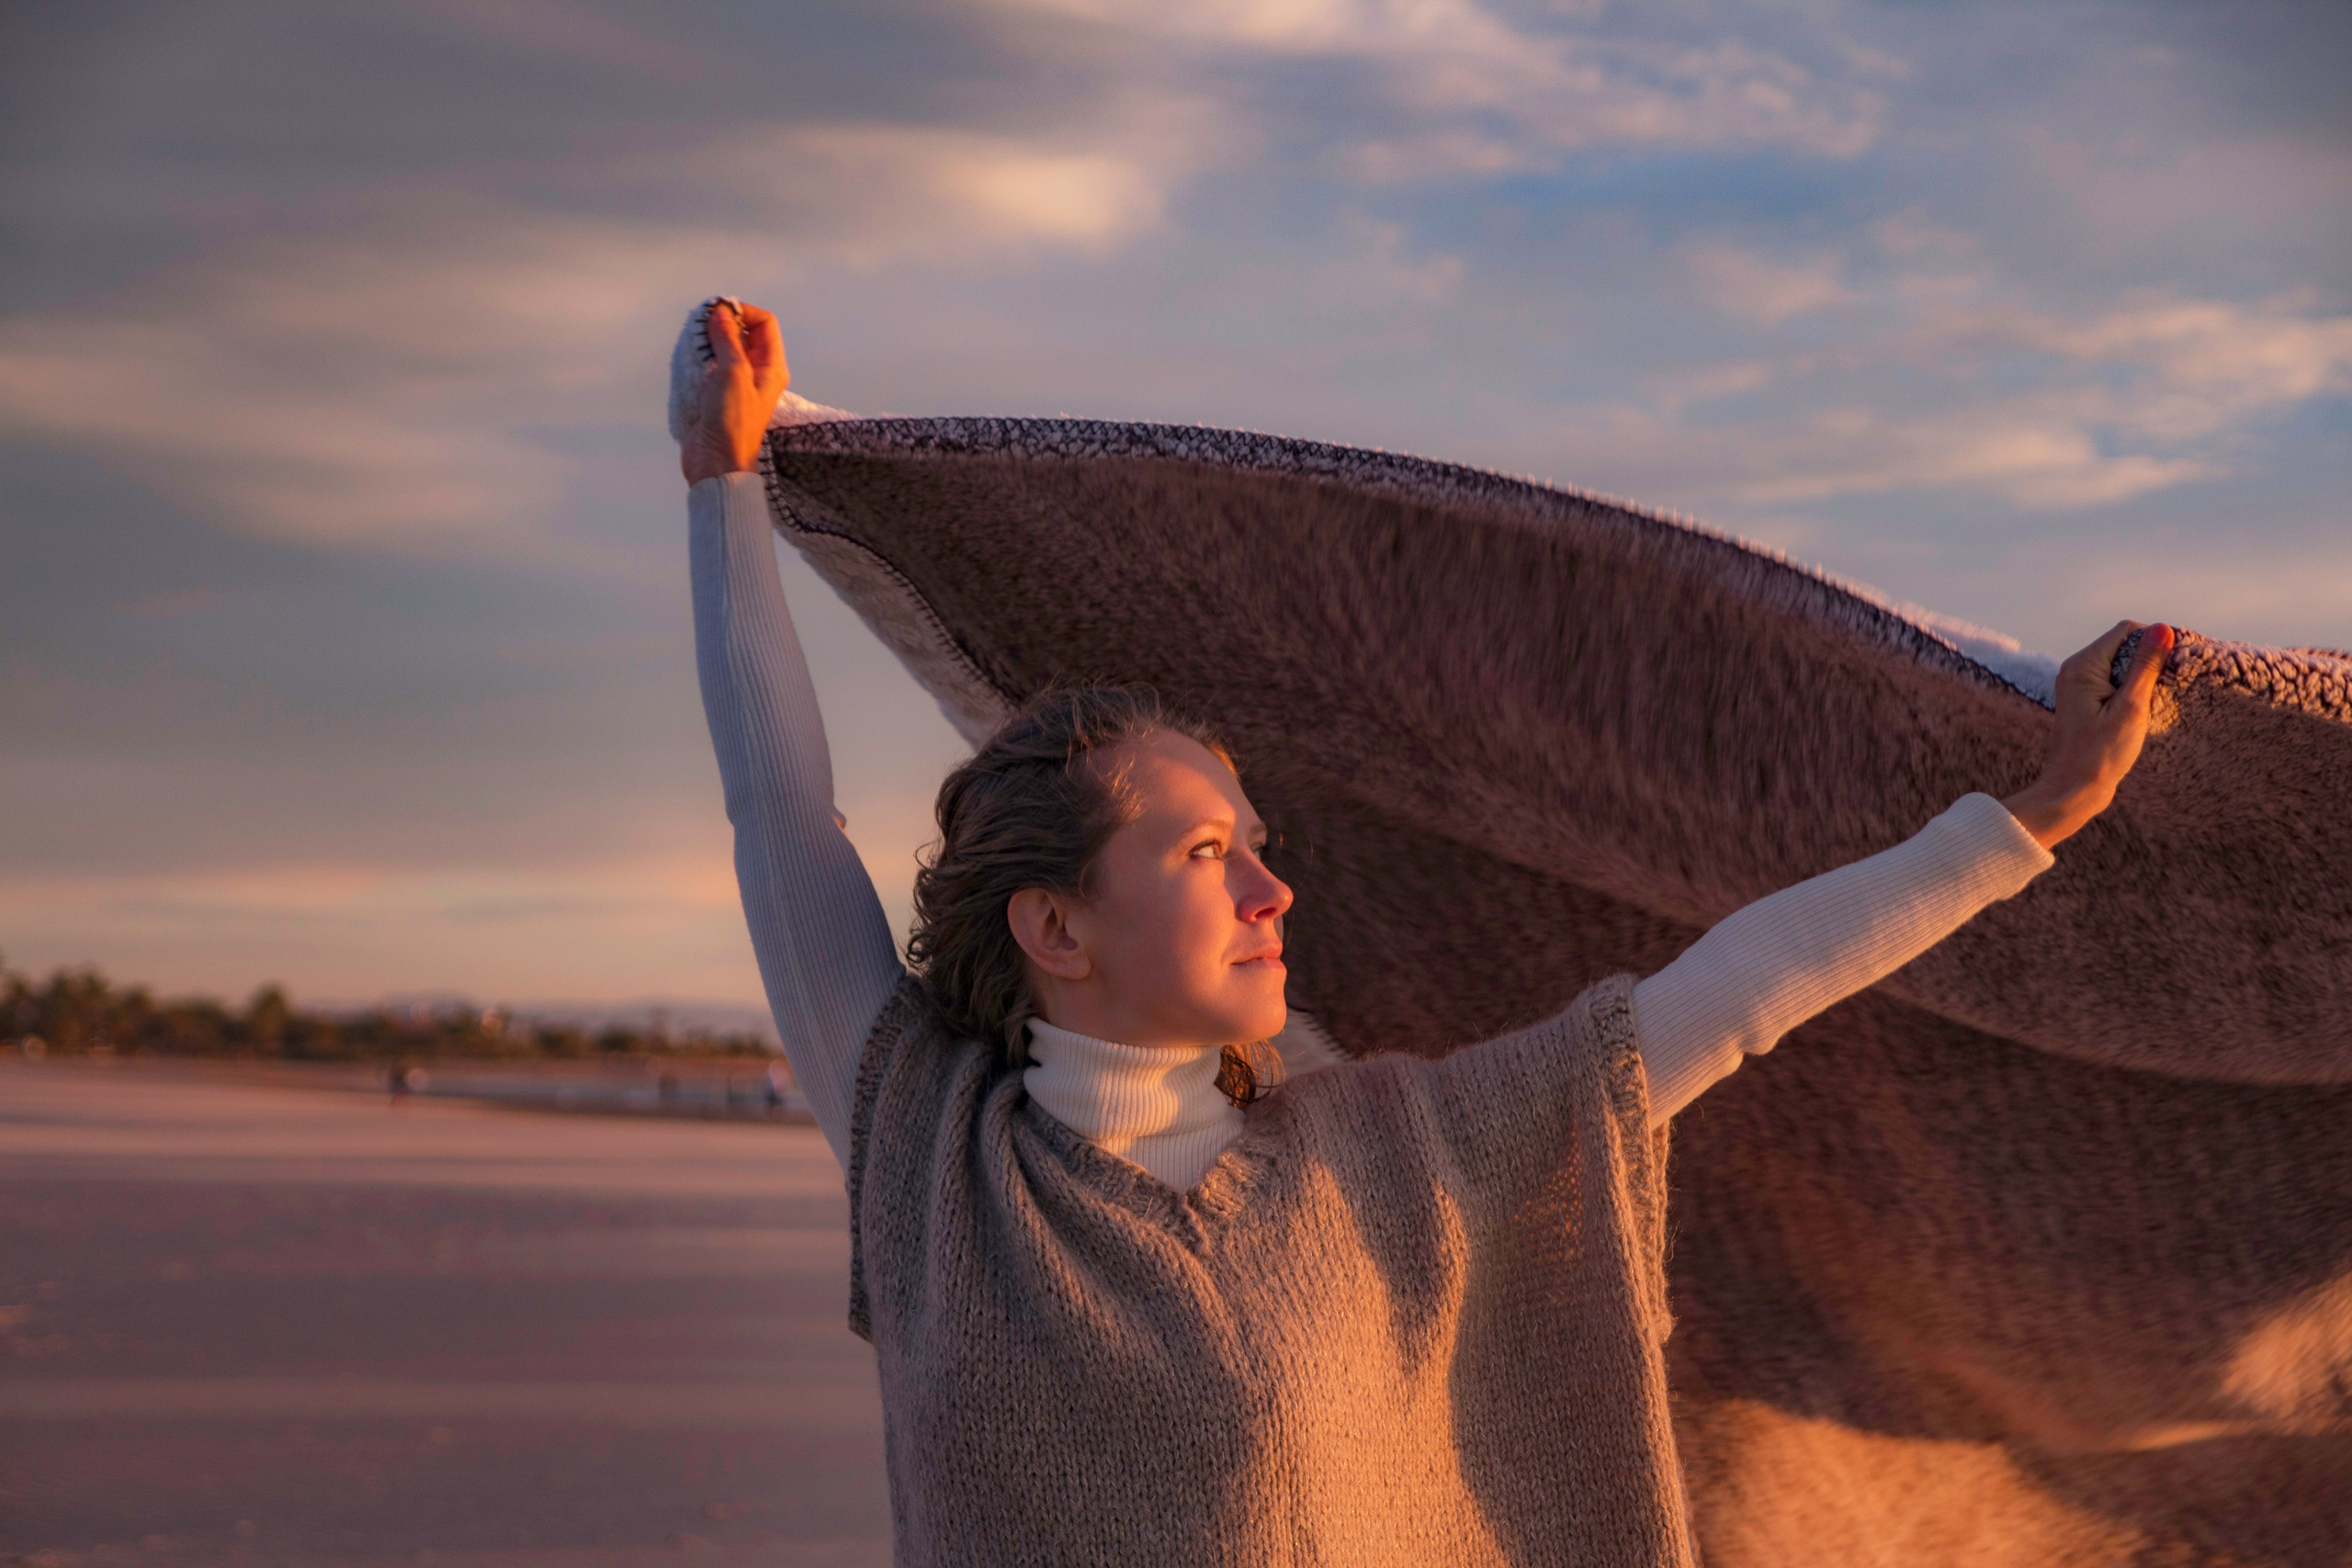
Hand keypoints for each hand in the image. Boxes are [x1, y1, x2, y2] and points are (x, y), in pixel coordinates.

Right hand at [680, 301, 789, 484]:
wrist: (717, 461)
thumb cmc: (732, 421)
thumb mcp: (732, 372)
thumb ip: (727, 339)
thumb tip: (721, 312)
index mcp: (772, 367)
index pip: (765, 323)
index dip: (743, 311)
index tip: (718, 312)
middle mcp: (758, 373)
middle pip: (744, 333)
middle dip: (722, 323)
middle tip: (700, 323)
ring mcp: (737, 384)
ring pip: (724, 348)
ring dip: (707, 340)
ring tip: (692, 341)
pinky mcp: (718, 395)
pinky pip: (710, 366)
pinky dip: (698, 357)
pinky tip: (687, 358)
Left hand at [2001, 619, 2175, 848]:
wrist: (2073, 790)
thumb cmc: (2100, 753)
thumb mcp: (2131, 707)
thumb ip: (2146, 666)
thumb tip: (2162, 628)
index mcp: (2082, 665)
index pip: (2127, 631)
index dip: (2156, 640)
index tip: (2178, 662)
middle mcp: (2076, 669)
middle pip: (2124, 645)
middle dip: (2150, 659)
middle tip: (2169, 686)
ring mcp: (2078, 685)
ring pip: (2121, 665)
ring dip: (2144, 677)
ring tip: (2156, 702)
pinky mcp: (2085, 701)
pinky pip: (2115, 682)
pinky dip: (2133, 690)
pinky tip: (2144, 710)